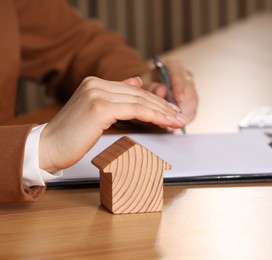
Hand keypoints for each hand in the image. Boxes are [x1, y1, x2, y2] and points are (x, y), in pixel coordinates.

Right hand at [39, 76, 187, 172]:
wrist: (49, 147)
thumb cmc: (72, 135)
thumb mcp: (96, 110)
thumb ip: (116, 95)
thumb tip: (136, 81)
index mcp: (94, 82)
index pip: (134, 90)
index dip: (155, 101)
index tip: (172, 111)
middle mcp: (95, 84)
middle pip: (139, 94)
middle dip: (164, 106)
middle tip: (181, 116)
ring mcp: (97, 93)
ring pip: (140, 101)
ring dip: (163, 112)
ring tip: (178, 121)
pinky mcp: (100, 107)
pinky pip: (135, 110)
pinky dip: (154, 116)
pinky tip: (166, 122)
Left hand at [140, 59, 197, 121]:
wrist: (151, 92)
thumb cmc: (148, 85)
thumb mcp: (145, 84)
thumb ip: (151, 87)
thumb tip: (161, 90)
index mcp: (174, 67)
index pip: (179, 75)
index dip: (179, 88)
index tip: (178, 98)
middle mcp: (185, 77)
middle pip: (189, 89)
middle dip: (181, 104)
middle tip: (173, 115)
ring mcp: (191, 90)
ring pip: (192, 101)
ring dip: (182, 113)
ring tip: (171, 122)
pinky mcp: (192, 102)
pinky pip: (192, 111)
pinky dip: (184, 119)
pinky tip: (175, 124)